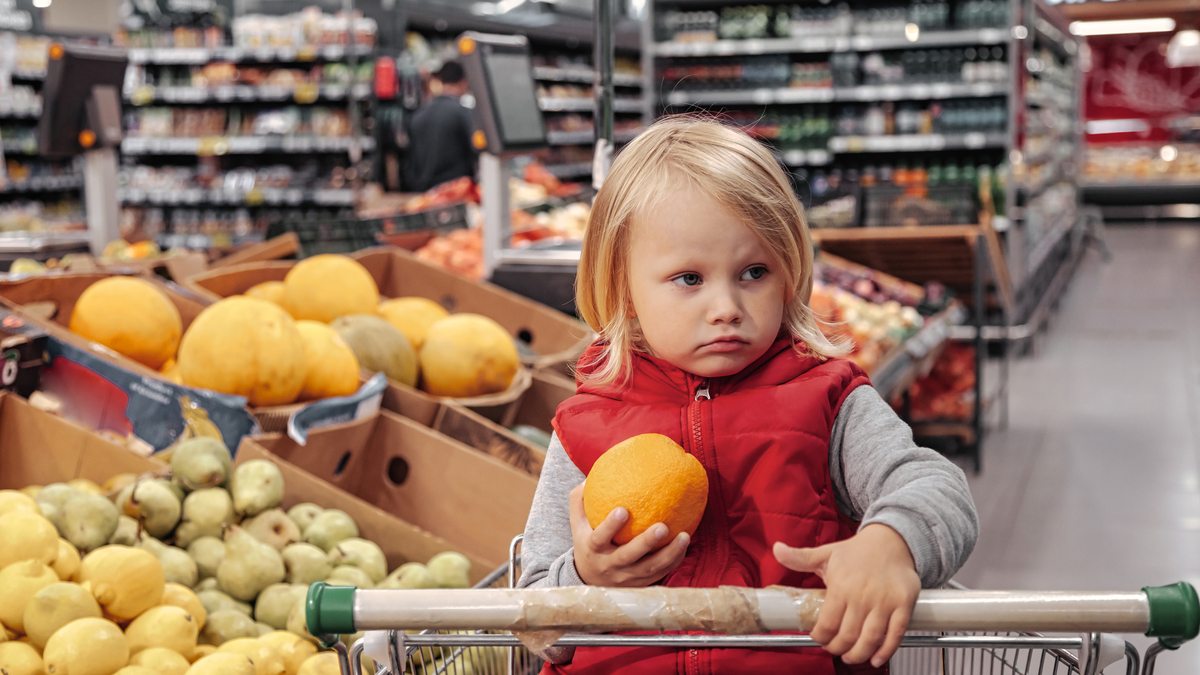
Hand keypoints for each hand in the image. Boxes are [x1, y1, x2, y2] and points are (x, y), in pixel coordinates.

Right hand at [569, 482, 689, 586]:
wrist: (591, 580)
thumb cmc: (587, 543)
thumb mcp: (577, 525)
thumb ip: (579, 501)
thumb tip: (587, 479)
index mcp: (593, 549)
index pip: (599, 538)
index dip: (610, 526)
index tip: (622, 510)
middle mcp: (609, 565)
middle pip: (628, 556)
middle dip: (646, 543)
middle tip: (662, 526)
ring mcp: (626, 577)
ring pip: (649, 568)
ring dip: (669, 554)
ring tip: (684, 536)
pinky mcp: (640, 583)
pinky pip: (660, 573)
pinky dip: (674, 560)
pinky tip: (684, 544)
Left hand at [773, 524, 919, 667]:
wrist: (892, 540)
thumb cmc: (857, 551)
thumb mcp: (826, 553)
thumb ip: (800, 557)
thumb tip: (776, 549)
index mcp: (841, 585)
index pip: (827, 624)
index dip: (821, 638)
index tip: (819, 639)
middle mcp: (862, 596)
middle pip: (848, 636)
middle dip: (838, 649)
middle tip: (835, 650)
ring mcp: (885, 602)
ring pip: (871, 639)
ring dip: (859, 654)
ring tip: (852, 657)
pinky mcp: (903, 604)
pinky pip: (896, 634)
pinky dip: (887, 651)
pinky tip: (877, 658)